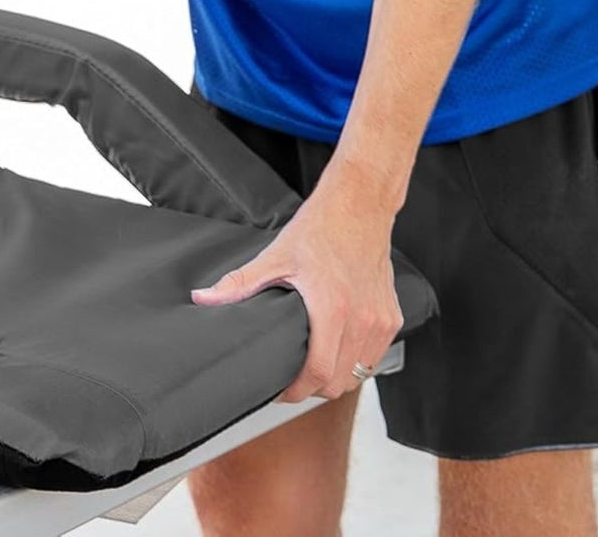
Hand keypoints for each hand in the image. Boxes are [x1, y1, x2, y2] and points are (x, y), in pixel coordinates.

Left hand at [190, 163, 402, 403]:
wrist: (359, 205)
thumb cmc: (321, 228)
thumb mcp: (276, 256)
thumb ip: (240, 283)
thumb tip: (205, 299)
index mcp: (332, 309)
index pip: (319, 374)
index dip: (296, 391)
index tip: (280, 390)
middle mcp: (362, 320)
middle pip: (339, 383)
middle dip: (313, 388)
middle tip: (292, 377)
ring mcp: (380, 320)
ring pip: (360, 373)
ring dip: (337, 376)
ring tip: (314, 364)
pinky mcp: (392, 317)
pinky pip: (375, 356)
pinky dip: (357, 360)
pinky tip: (338, 347)